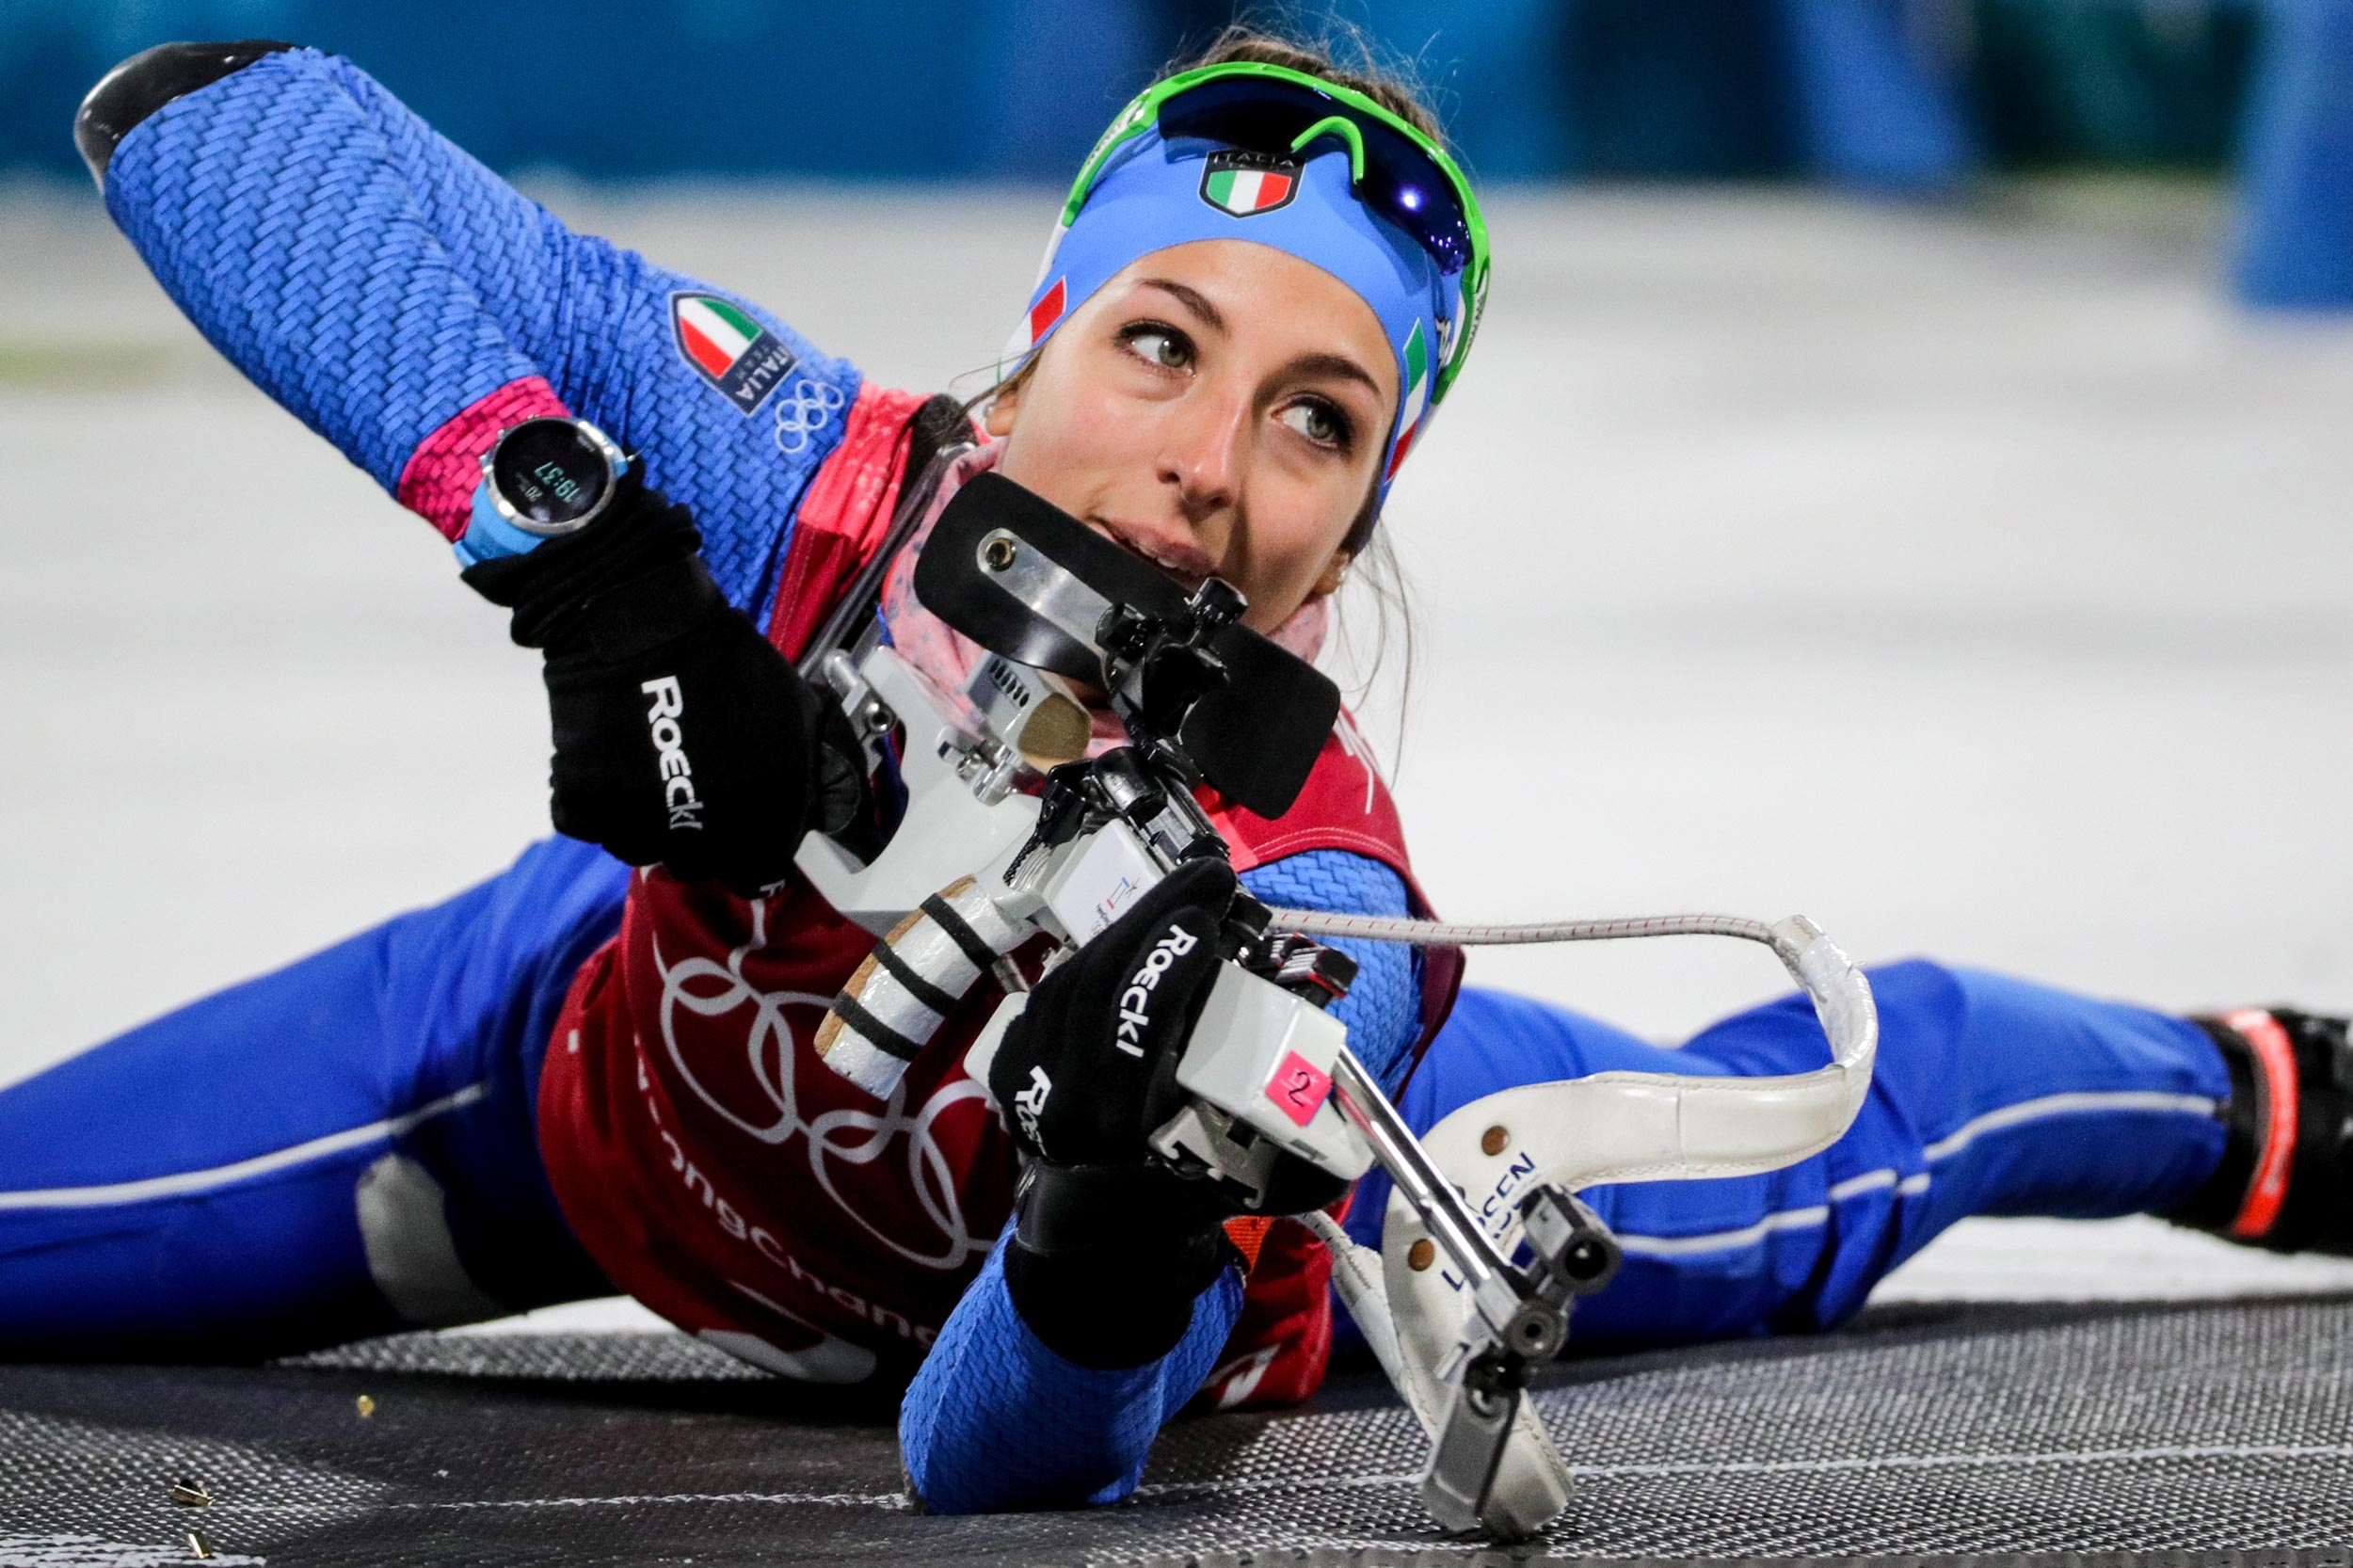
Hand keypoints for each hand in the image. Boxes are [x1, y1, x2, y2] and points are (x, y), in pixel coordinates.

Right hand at [463, 472, 866, 895]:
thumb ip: (819, 766)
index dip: (756, 856)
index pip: (759, 877)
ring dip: (651, 825)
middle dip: (703, 840)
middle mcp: (702, 833)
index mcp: (760, 815)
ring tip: (654, 778)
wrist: (642, 626)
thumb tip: (831, 806)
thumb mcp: (799, 710)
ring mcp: (638, 823)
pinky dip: (601, 805)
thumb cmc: (731, 664)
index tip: (745, 835)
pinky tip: (617, 768)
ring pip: (644, 851)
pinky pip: (593, 825)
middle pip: (699, 867)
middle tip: (697, 794)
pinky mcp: (583, 804)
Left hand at [986, 859, 1350, 1366]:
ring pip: (1072, 978)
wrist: (1104, 1214)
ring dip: (1132, 925)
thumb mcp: (1243, 1185)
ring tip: (1189, 893)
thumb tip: (1353, 1137)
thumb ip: (1296, 1165)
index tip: (1207, 921)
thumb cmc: (1183, 1186)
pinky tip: (1147, 922)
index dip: (1163, 974)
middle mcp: (1057, 1107)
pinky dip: (1104, 947)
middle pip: (1095, 988)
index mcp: (1116, 1139)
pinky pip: (1054, 985)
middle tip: (1211, 880)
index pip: (1128, 1039)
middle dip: (1154, 922)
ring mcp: (1022, 1080)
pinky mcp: (1008, 1058)